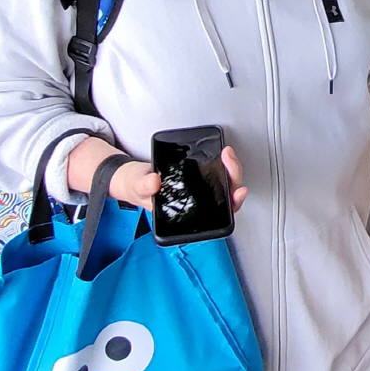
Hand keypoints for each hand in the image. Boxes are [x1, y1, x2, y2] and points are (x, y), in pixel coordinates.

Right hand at [66, 136, 247, 212]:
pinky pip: (215, 174)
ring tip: (227, 154)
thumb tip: (154, 182)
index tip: (237, 191)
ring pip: (223, 185)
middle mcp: (197, 205)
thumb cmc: (137, 188)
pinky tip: (222, 155)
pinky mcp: (198, 177)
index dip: (231, 205)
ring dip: (229, 169)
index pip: (217, 216)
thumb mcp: (137, 187)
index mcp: (187, 215)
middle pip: (225, 196)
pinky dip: (221, 164)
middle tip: (228, 159)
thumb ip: (144, 187)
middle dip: (232, 177)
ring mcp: (199, 191)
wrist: (131, 178)